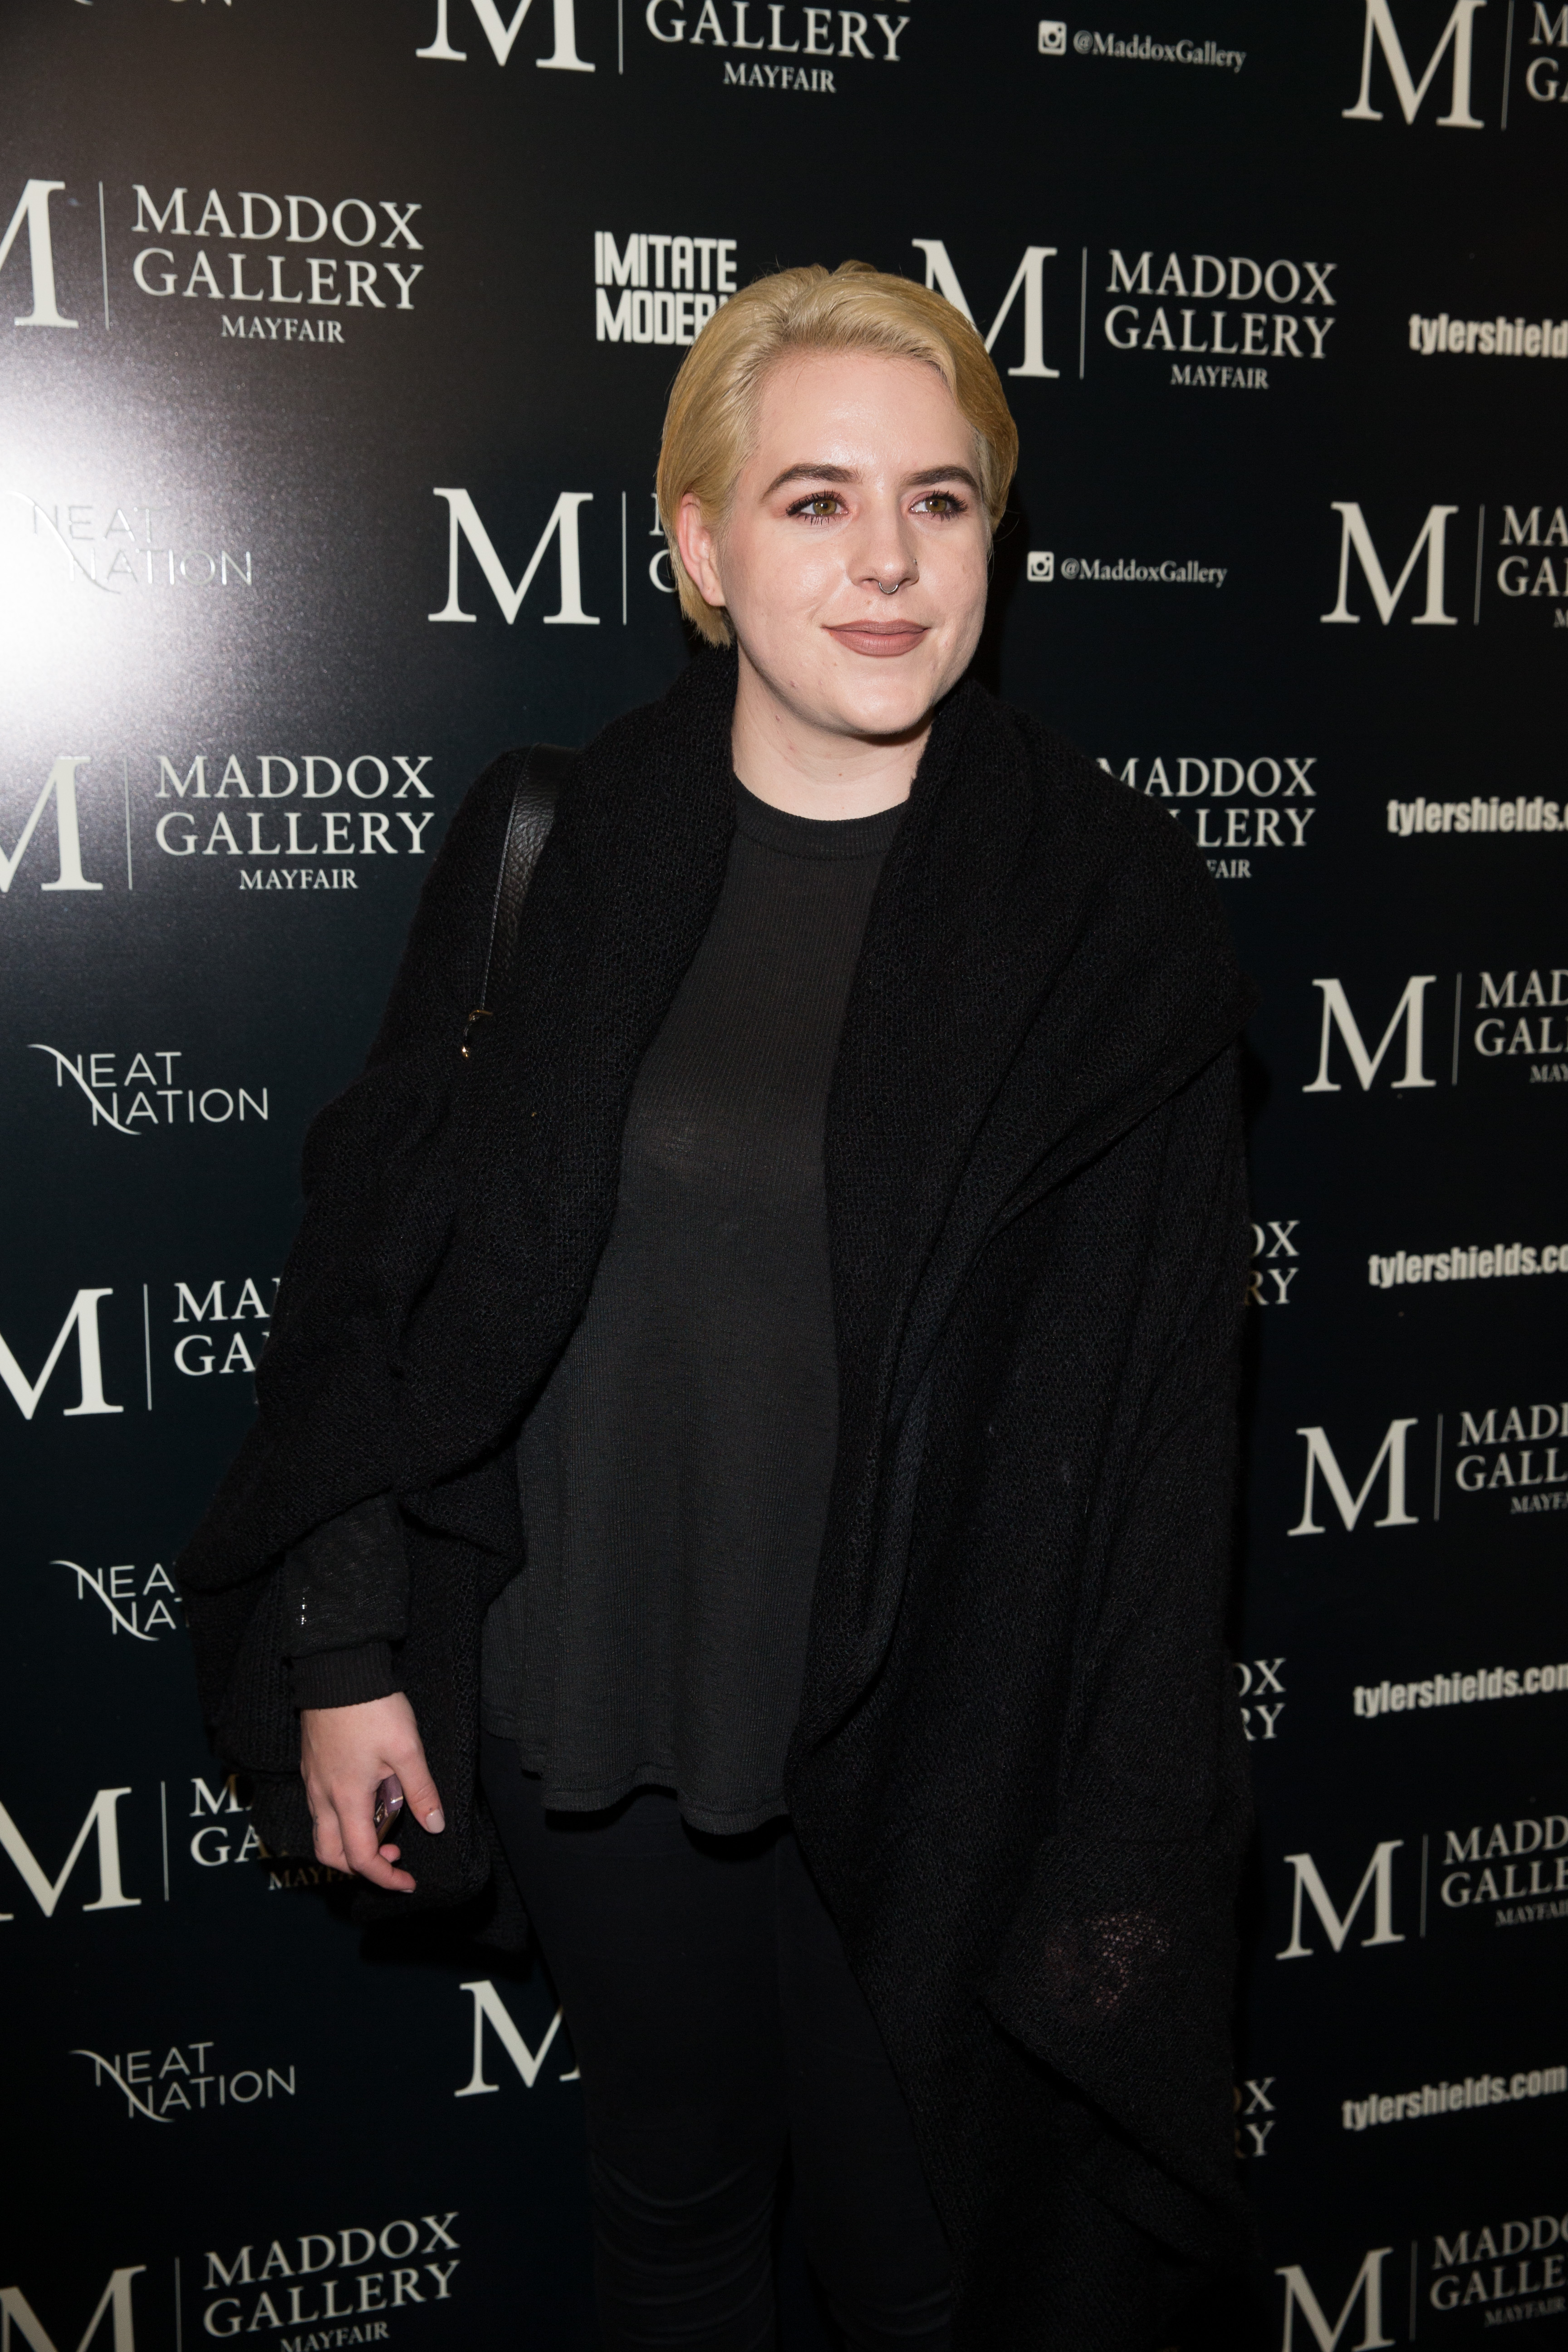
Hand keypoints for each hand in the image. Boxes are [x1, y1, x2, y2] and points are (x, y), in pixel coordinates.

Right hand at [300, 1692, 443, 1891]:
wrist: (337, 1669)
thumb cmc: (372, 1707)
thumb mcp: (407, 1749)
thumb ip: (421, 1791)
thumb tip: (435, 1826)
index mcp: (346, 1799)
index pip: (361, 1858)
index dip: (385, 1876)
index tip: (407, 1881)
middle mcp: (322, 1796)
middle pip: (330, 1854)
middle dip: (360, 1866)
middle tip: (394, 1853)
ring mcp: (313, 1780)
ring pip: (322, 1831)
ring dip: (350, 1842)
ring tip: (383, 1825)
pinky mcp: (312, 1764)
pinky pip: (320, 1807)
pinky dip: (341, 1818)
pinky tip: (367, 1798)